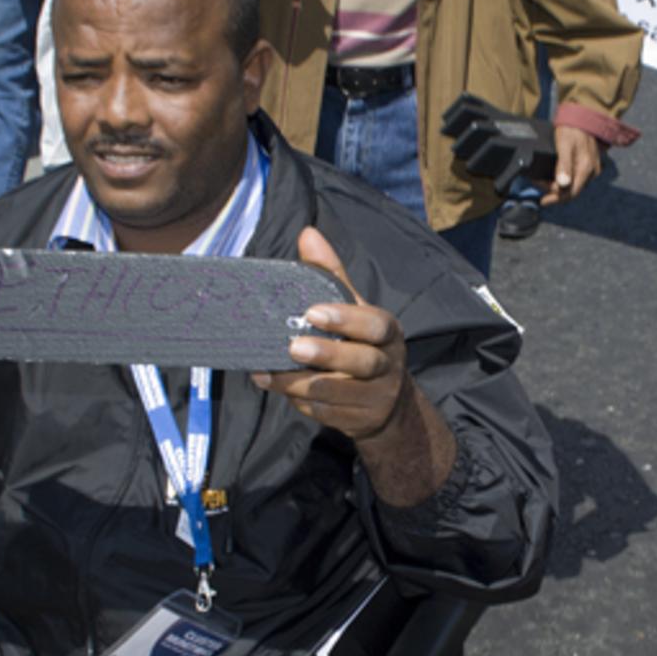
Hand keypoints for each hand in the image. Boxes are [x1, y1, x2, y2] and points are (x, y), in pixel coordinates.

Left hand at [253, 227, 413, 443]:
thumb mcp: (355, 309)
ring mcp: (375, 397)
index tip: (313, 312)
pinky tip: (276, 387)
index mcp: (388, 333)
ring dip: (300, 382)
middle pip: (362, 361)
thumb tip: (308, 234)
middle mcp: (388, 365)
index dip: (346, 318)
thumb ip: (332, 275)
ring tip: (267, 372)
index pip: (375, 324)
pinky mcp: (359, 421)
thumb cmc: (364, 345)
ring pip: (338, 392)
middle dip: (327, 354)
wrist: (389, 405)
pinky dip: (300, 401)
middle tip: (292, 346)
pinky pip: (326, 412)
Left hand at [539, 125, 602, 204]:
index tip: (542, 200)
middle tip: (537, 185)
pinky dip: (563, 180)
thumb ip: (564, 165)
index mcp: (586, 169)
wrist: (583, 117)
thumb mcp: (565, 145)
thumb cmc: (572, 129)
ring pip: (573, 185)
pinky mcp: (589, 166)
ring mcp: (591, 170)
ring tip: (542, 181)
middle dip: (554, 192)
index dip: (556, 199)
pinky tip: (553, 177)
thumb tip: (562, 184)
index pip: (571, 193)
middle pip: (571, 190)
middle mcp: (592, 172)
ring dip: (558, 186)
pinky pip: (576, 178)